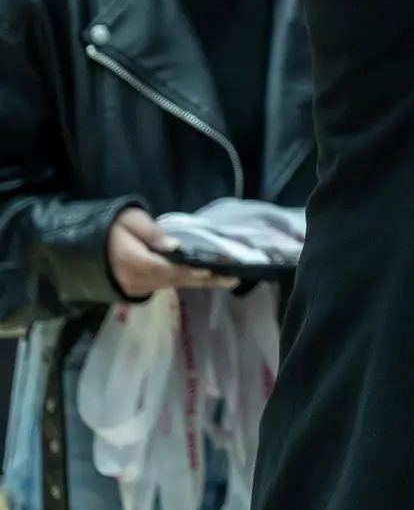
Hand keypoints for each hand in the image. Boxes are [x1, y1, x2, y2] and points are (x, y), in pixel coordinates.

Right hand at [107, 208, 231, 298]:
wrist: (85, 246)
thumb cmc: (111, 228)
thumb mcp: (130, 221)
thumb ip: (152, 233)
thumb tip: (174, 246)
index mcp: (133, 263)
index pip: (165, 269)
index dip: (188, 270)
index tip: (211, 270)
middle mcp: (137, 280)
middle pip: (175, 281)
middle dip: (205, 280)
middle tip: (232, 278)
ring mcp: (138, 287)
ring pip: (173, 285)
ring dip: (199, 282)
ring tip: (227, 278)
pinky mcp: (140, 288)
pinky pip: (166, 285)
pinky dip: (186, 280)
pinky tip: (206, 277)